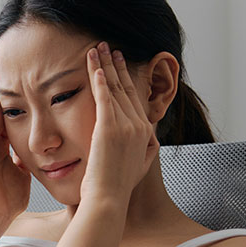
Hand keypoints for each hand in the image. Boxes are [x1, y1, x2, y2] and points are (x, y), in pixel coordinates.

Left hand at [80, 42, 158, 203]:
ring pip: (114, 87)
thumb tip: (151, 140)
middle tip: (109, 47)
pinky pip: (104, 97)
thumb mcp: (140, 166)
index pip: (134, 98)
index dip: (126, 78)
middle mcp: (139, 125)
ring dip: (105, 65)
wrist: (108, 199)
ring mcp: (125, 126)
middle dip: (116, 64)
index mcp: (145, 133)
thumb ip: (147, 150)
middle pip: (126, 87)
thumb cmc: (117, 188)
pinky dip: (99, 79)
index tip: (120, 63)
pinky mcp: (109, 128)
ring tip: (97, 48)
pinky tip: (94, 65)